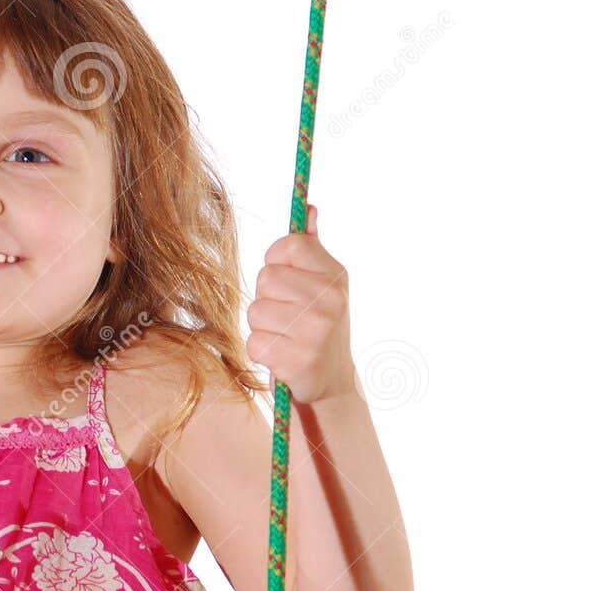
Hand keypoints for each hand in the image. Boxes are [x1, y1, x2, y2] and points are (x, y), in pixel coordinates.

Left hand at [246, 203, 356, 404]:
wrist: (332, 383)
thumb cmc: (317, 327)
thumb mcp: (323, 285)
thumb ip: (311, 248)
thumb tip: (308, 207)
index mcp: (335, 274)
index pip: (286, 246)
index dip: (276, 263)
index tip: (288, 282)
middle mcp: (330, 299)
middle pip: (265, 279)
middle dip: (267, 299)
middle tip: (289, 317)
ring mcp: (316, 330)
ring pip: (255, 311)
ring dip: (263, 327)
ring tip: (286, 337)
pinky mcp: (298, 359)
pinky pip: (254, 342)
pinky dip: (262, 352)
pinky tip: (283, 357)